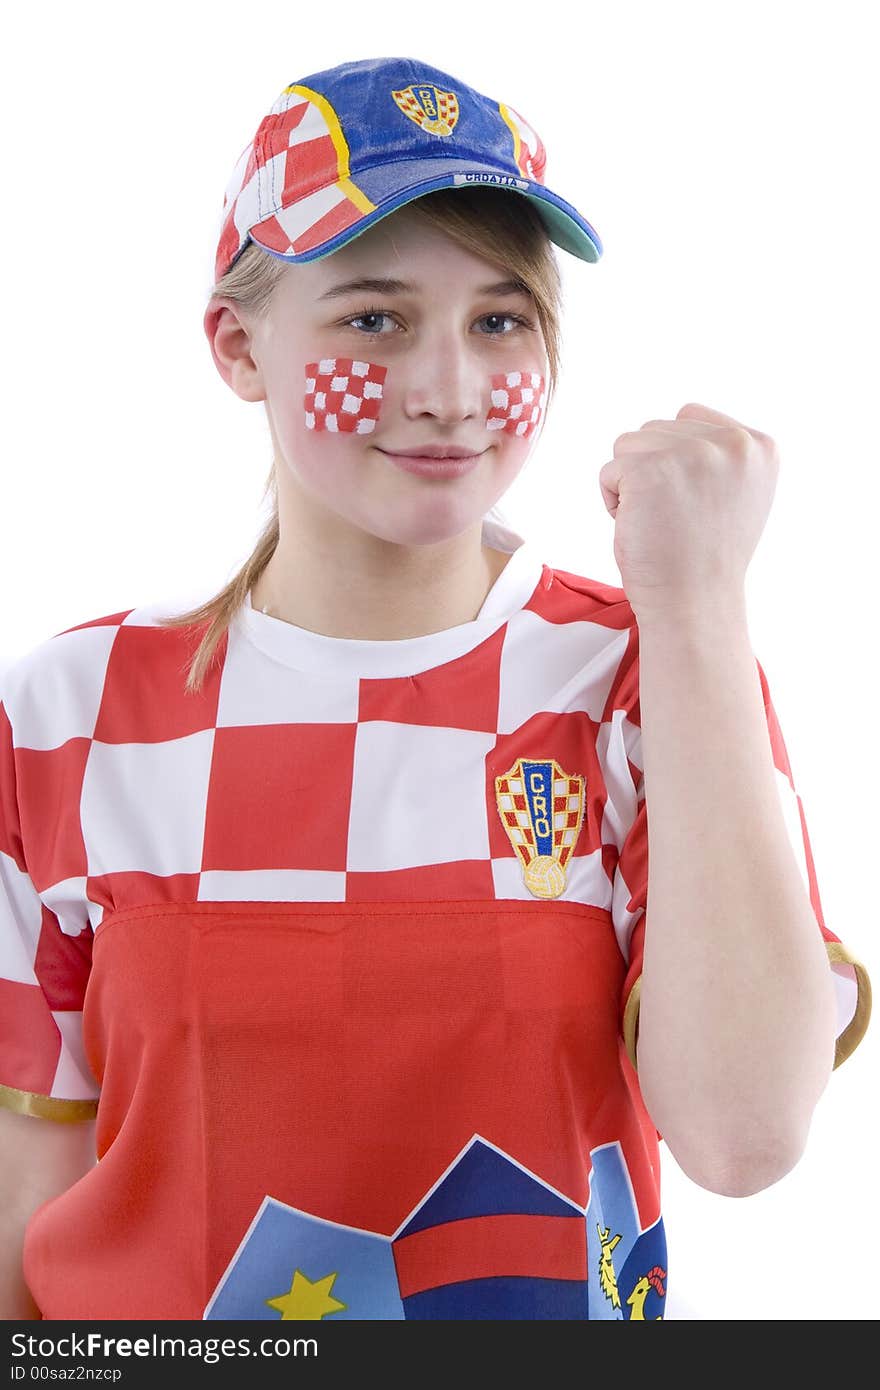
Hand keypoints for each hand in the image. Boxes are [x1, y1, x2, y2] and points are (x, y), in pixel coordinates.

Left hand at [598, 402, 779, 619]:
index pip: (689, 417)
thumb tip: (678, 421)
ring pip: (629, 445)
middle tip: (676, 519)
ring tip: (659, 521)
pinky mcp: (650, 469)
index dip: (676, 461)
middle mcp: (733, 443)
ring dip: (631, 484)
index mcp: (760, 446)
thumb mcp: (736, 493)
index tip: (693, 505)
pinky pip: (609, 471)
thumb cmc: (704, 558)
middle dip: (653, 472)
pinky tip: (641, 527)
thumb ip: (720, 455)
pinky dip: (613, 502)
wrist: (695, 604)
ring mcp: (692, 453)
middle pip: (656, 428)